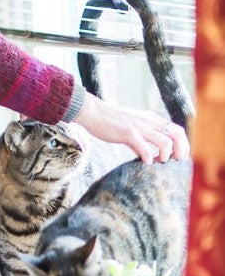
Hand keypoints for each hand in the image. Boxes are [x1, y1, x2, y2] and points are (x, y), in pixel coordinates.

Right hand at [74, 91, 189, 163]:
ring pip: (166, 142)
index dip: (182, 145)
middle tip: (173, 162)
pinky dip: (149, 159)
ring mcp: (140, 127)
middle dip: (181, 151)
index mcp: (151, 118)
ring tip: (158, 162)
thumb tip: (146, 156)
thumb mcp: (130, 127)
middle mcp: (149, 121)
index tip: (176, 158)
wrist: (93, 113)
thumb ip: (140, 140)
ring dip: (166, 156)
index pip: (177, 130)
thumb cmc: (109, 121)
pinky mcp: (129, 133)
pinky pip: (146, 150)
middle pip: (178, 135)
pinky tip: (144, 163)